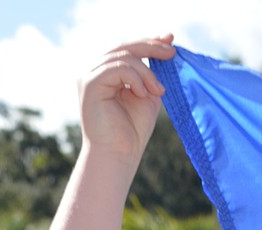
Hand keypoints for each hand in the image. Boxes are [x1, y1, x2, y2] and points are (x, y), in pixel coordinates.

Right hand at [80, 36, 174, 162]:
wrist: (118, 156)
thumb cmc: (131, 132)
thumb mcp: (147, 96)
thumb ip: (152, 74)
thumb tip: (166, 45)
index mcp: (106, 73)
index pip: (127, 50)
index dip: (149, 42)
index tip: (170, 40)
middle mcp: (94, 71)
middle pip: (124, 48)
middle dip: (151, 48)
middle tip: (172, 52)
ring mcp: (89, 76)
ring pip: (123, 57)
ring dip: (146, 73)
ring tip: (159, 91)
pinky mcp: (89, 84)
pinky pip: (117, 68)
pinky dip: (135, 79)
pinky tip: (144, 94)